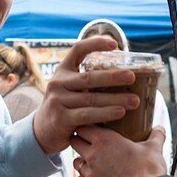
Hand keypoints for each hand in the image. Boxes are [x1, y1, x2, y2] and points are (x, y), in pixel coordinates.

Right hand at [32, 36, 138, 154]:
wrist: (42, 132)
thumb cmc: (65, 108)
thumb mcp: (70, 89)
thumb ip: (86, 82)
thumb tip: (123, 74)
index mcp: (62, 70)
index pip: (78, 49)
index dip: (95, 44)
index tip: (115, 44)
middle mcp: (58, 83)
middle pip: (89, 77)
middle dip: (113, 77)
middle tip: (132, 76)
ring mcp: (58, 100)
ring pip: (91, 98)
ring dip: (115, 99)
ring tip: (134, 100)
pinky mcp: (61, 118)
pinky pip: (87, 114)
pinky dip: (105, 113)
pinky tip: (120, 113)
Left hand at [68, 126, 167, 176]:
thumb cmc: (148, 171)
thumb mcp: (154, 148)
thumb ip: (156, 135)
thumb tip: (159, 128)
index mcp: (104, 140)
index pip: (83, 126)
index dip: (86, 125)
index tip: (92, 126)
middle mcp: (93, 156)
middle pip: (75, 142)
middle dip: (81, 140)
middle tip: (91, 141)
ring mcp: (91, 174)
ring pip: (77, 162)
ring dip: (83, 160)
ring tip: (96, 161)